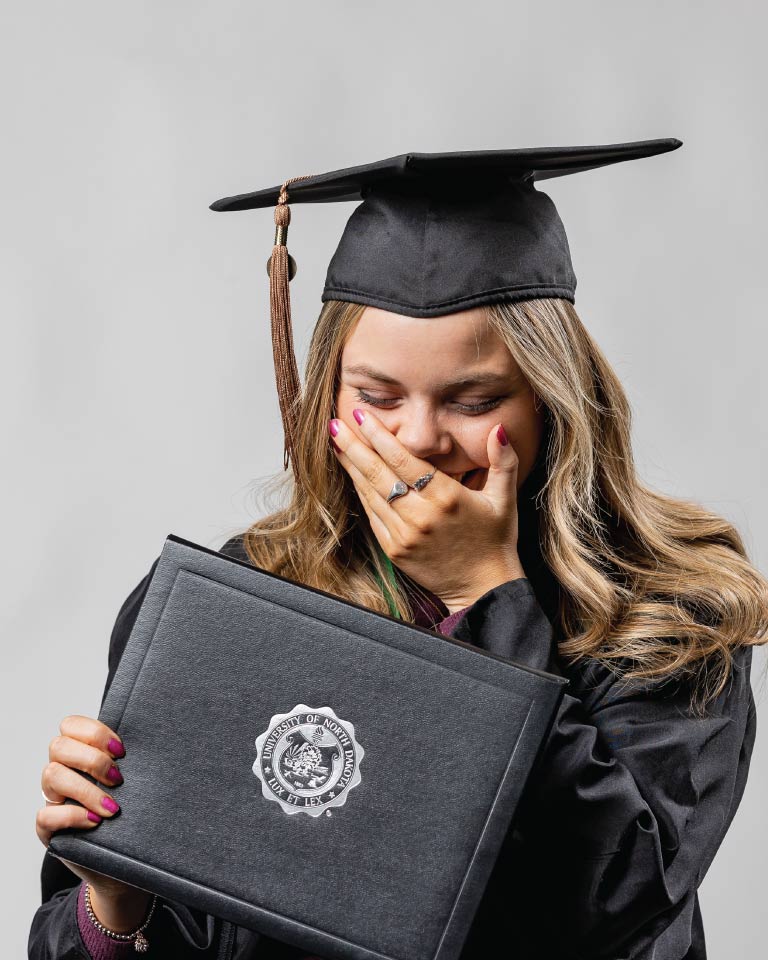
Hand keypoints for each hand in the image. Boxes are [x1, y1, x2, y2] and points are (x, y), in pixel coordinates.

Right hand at [36, 714, 148, 923]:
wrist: (123, 864)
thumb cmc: (132, 816)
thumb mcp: (134, 784)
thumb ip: (134, 762)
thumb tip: (163, 738)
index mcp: (80, 755)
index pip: (70, 726)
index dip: (94, 732)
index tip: (122, 750)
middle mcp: (62, 773)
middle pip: (58, 745)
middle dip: (92, 760)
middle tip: (119, 779)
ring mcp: (52, 800)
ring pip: (51, 775)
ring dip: (86, 789)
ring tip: (113, 808)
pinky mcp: (48, 829)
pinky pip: (46, 815)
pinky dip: (72, 815)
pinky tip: (95, 822)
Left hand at [329, 409, 525, 610]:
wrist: (483, 589)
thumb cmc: (495, 540)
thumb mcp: (505, 499)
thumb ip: (504, 461)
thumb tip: (500, 429)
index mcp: (446, 498)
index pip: (404, 460)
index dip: (380, 437)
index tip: (363, 416)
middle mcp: (421, 515)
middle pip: (378, 474)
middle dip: (354, 446)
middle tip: (335, 424)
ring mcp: (404, 535)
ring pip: (370, 494)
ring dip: (351, 467)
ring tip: (337, 443)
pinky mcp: (394, 550)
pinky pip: (372, 515)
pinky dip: (360, 493)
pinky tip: (352, 475)